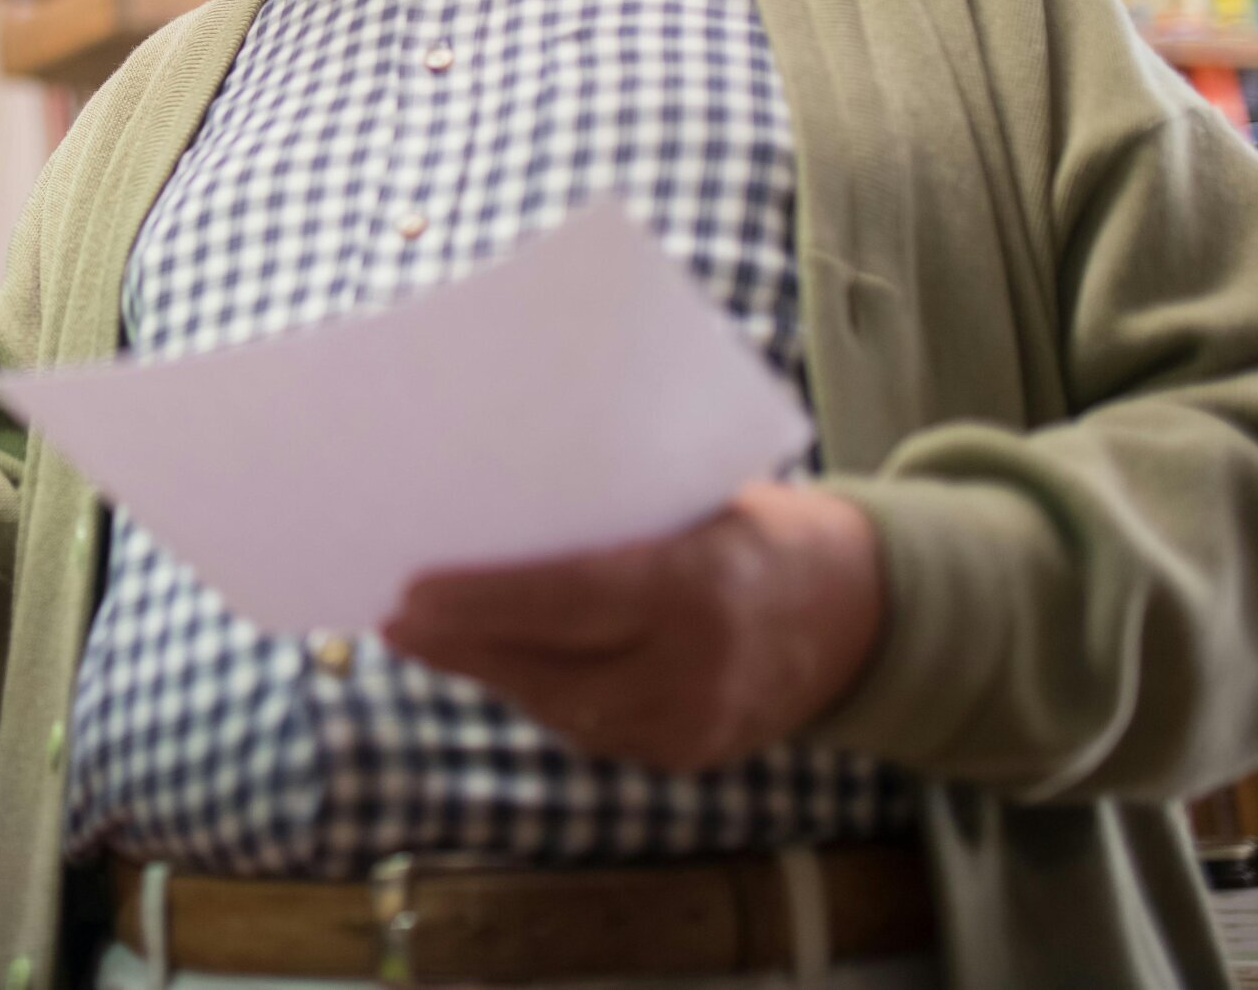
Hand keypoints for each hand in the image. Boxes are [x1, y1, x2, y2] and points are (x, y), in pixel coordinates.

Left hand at [380, 482, 883, 771]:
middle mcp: (697, 671)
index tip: (411, 592)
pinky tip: (493, 664)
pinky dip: (539, 694)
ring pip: (561, 709)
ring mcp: (695, 727)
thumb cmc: (762, 528)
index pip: (570, 600)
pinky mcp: (690, 756)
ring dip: (489, 672)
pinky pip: (592, 729)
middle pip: (550, 668)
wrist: (865, 613)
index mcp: (700, 590)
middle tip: (392, 618)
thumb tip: (493, 507)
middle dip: (462, 645)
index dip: (483, 602)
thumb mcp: (700, 500)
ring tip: (424, 639)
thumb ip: (613, 516)